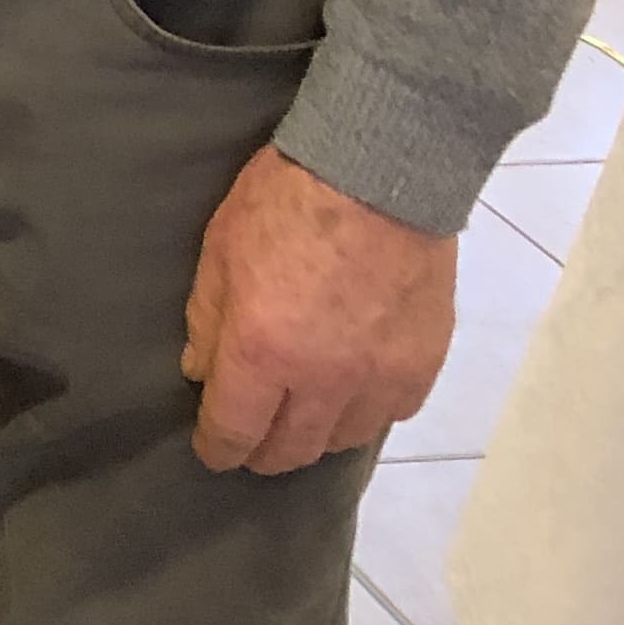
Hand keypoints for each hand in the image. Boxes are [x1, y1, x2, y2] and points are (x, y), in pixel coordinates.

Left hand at [180, 143, 458, 473]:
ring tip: (300, 419)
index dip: (219, 448)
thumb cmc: (285, 201)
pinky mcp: (423, 365)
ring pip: (342, 441)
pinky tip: (351, 395)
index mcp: (263, 351)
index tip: (213, 451)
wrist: (380, 172)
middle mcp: (324, 380)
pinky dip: (364, 412)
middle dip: (262, 452)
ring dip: (315, 436)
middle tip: (251, 442)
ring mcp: (378, 377)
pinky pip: (390, 415)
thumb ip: (207, 320)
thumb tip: (201, 372)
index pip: (235, 429)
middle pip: (290, 450)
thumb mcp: (220, 250)